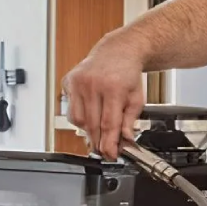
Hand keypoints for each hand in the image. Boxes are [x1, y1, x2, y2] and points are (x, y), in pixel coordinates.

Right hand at [63, 31, 145, 159]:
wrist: (119, 50)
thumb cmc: (128, 73)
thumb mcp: (137, 98)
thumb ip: (130, 121)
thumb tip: (125, 141)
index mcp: (113, 87)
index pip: (108, 124)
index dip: (109, 144)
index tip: (111, 155)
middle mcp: (93, 83)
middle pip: (92, 124)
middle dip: (98, 141)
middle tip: (105, 148)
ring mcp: (79, 81)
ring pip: (78, 120)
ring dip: (88, 130)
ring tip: (98, 128)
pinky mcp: (69, 81)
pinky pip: (70, 109)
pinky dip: (79, 117)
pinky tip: (90, 112)